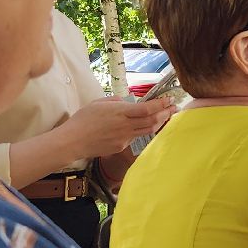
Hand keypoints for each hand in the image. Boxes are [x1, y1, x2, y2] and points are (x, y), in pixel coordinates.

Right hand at [59, 95, 175, 159]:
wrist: (73, 141)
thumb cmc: (83, 119)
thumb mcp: (99, 103)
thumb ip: (117, 101)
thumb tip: (128, 102)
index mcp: (120, 112)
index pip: (148, 108)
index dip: (161, 104)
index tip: (170, 99)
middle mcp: (125, 126)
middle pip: (152, 121)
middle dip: (166, 114)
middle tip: (174, 108)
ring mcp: (125, 138)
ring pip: (147, 130)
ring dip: (158, 123)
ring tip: (165, 116)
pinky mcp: (121, 147)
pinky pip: (135, 137)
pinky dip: (143, 131)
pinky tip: (144, 126)